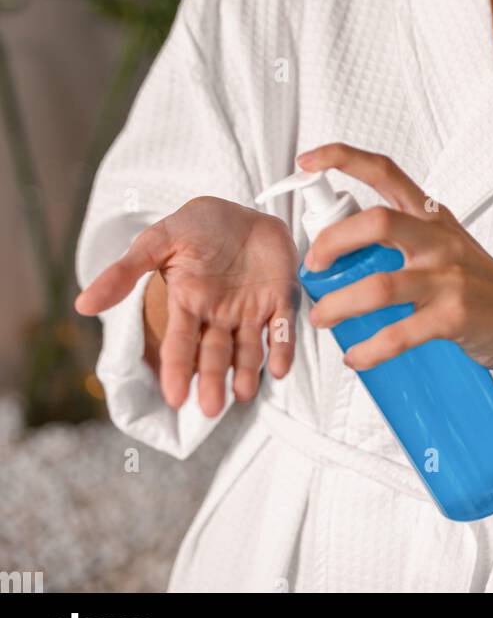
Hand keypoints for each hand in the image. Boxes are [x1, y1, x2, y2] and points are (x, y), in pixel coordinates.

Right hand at [75, 196, 299, 416]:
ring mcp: (250, 310)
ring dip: (247, 372)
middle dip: (213, 380)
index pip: (181, 341)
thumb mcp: (160, 240)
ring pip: (248, 349)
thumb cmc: (198, 226)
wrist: (240, 210)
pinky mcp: (280, 300)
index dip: (178, 367)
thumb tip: (83, 304)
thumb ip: (126, 272)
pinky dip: (284, 347)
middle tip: (211, 407)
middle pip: (215, 353)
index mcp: (188, 303)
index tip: (174, 396)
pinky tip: (282, 368)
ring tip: (244, 393)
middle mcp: (218, 315)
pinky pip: (283, 328)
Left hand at [296, 143, 492, 377]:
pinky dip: (369, 348)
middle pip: (376, 221)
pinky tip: (356, 356)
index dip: (342, 158)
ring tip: (321, 318)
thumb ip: (400, 237)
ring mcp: (449, 277)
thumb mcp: (444, 243)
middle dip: (331, 242)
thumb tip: (337, 246)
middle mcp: (438, 238)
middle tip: (313, 264)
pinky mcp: (455, 316)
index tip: (306, 161)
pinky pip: (400, 334)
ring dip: (339, 305)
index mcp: (431, 215)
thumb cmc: (479, 283)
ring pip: (380, 286)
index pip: (384, 171)